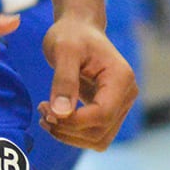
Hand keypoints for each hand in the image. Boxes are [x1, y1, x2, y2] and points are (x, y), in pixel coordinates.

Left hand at [38, 16, 136, 149]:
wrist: (79, 29)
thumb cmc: (71, 35)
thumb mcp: (63, 50)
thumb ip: (63, 81)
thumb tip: (61, 114)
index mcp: (121, 79)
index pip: (102, 115)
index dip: (73, 121)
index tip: (47, 110)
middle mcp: (127, 96)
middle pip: (100, 132)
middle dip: (67, 129)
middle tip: (43, 111)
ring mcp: (120, 106)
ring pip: (97, 140)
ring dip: (68, 135)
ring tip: (45, 115)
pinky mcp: (108, 112)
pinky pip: (93, 134)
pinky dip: (71, 133)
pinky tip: (53, 117)